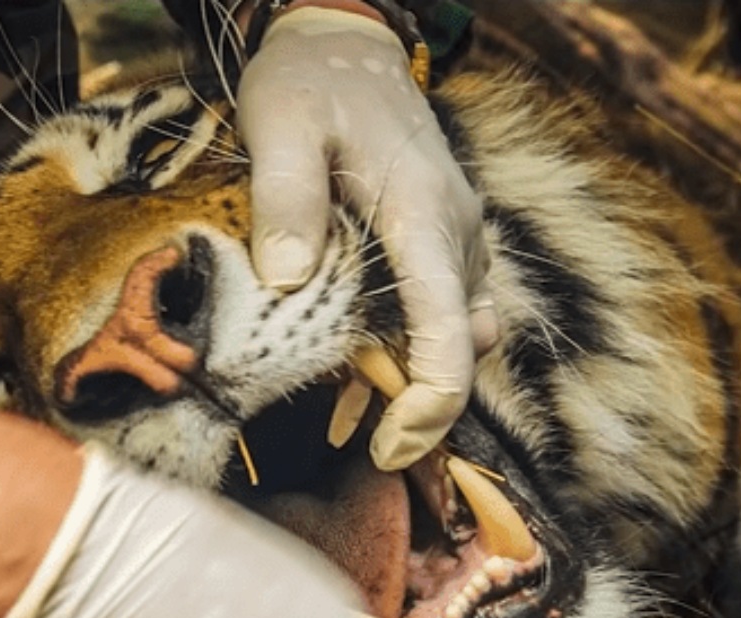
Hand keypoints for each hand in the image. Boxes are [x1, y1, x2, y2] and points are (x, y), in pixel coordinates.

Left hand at [238, 6, 498, 470]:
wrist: (344, 46)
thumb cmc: (309, 83)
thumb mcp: (279, 125)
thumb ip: (286, 200)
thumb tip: (286, 281)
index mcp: (425, 216)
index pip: (452, 334)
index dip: (430, 406)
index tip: (388, 448)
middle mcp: (455, 237)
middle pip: (460, 348)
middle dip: (416, 406)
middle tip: (355, 441)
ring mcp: (451, 241)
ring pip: (450, 336)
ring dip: (404, 381)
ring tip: (342, 414)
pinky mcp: (435, 244)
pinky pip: (433, 315)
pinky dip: (400, 354)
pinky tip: (352, 386)